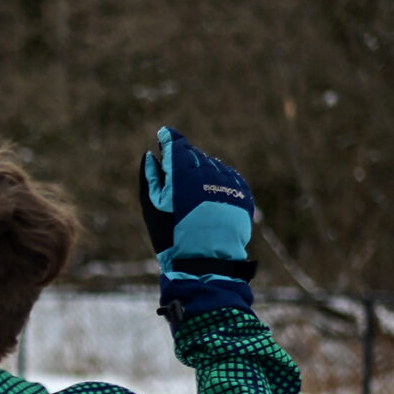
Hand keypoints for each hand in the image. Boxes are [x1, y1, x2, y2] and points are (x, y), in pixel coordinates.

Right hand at [137, 126, 255, 280]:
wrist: (205, 260)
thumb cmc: (172, 235)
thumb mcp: (153, 208)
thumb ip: (151, 177)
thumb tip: (151, 155)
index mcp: (184, 175)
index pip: (177, 145)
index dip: (168, 137)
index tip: (163, 134)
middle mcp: (208, 174)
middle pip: (194, 154)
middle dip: (182, 157)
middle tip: (173, 168)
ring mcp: (228, 182)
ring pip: (212, 164)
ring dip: (200, 169)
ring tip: (191, 188)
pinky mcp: (242, 192)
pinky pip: (228, 176)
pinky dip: (216, 179)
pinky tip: (208, 192)